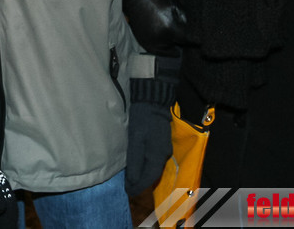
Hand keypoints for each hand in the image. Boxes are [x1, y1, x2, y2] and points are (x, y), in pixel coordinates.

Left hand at [125, 75, 175, 195]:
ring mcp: (165, 148)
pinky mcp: (163, 142)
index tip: (128, 192)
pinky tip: (139, 166)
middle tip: (129, 188)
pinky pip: (155, 160)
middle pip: (153, 174)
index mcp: (157, 155)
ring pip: (154, 168)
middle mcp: (164, 154)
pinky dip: (147, 166)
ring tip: (132, 179)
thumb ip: (134, 160)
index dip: (138, 186)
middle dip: (141, 183)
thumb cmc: (142, 119)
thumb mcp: (135, 139)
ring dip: (144, 175)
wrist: (153, 101)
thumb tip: (133, 180)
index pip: (149, 177)